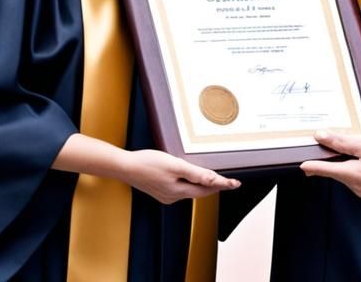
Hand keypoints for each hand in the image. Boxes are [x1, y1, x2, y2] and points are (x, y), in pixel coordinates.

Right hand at [117, 149, 240, 204]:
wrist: (124, 167)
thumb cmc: (148, 163)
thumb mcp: (174, 165)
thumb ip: (195, 173)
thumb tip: (213, 180)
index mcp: (179, 191)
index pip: (207, 190)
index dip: (222, 185)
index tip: (235, 183)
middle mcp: (173, 197)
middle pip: (199, 192)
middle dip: (213, 186)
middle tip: (228, 181)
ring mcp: (165, 195)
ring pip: (188, 190)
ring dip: (200, 184)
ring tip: (212, 178)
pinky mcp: (159, 190)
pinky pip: (179, 188)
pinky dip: (187, 183)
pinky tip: (188, 177)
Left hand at [300, 131, 360, 208]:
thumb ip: (347, 142)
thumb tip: (328, 138)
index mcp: (354, 173)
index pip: (327, 169)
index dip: (313, 166)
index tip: (302, 164)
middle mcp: (355, 185)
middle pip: (337, 170)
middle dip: (336, 159)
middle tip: (330, 148)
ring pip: (348, 173)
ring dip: (351, 164)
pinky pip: (357, 179)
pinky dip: (360, 170)